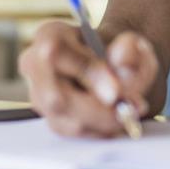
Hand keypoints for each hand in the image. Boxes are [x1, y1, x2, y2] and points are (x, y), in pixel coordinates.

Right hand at [17, 21, 156, 137]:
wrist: (119, 68)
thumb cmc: (121, 53)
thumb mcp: (133, 44)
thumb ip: (130, 50)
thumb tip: (122, 62)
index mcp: (50, 34)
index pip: (55, 54)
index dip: (85, 73)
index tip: (116, 92)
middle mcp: (36, 66)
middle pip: (55, 98)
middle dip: (98, 109)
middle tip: (131, 108)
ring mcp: (40, 97)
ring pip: (68, 121)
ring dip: (104, 122)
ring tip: (132, 110)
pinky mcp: (53, 120)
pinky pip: (76, 134)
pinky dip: (102, 130)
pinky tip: (119, 118)